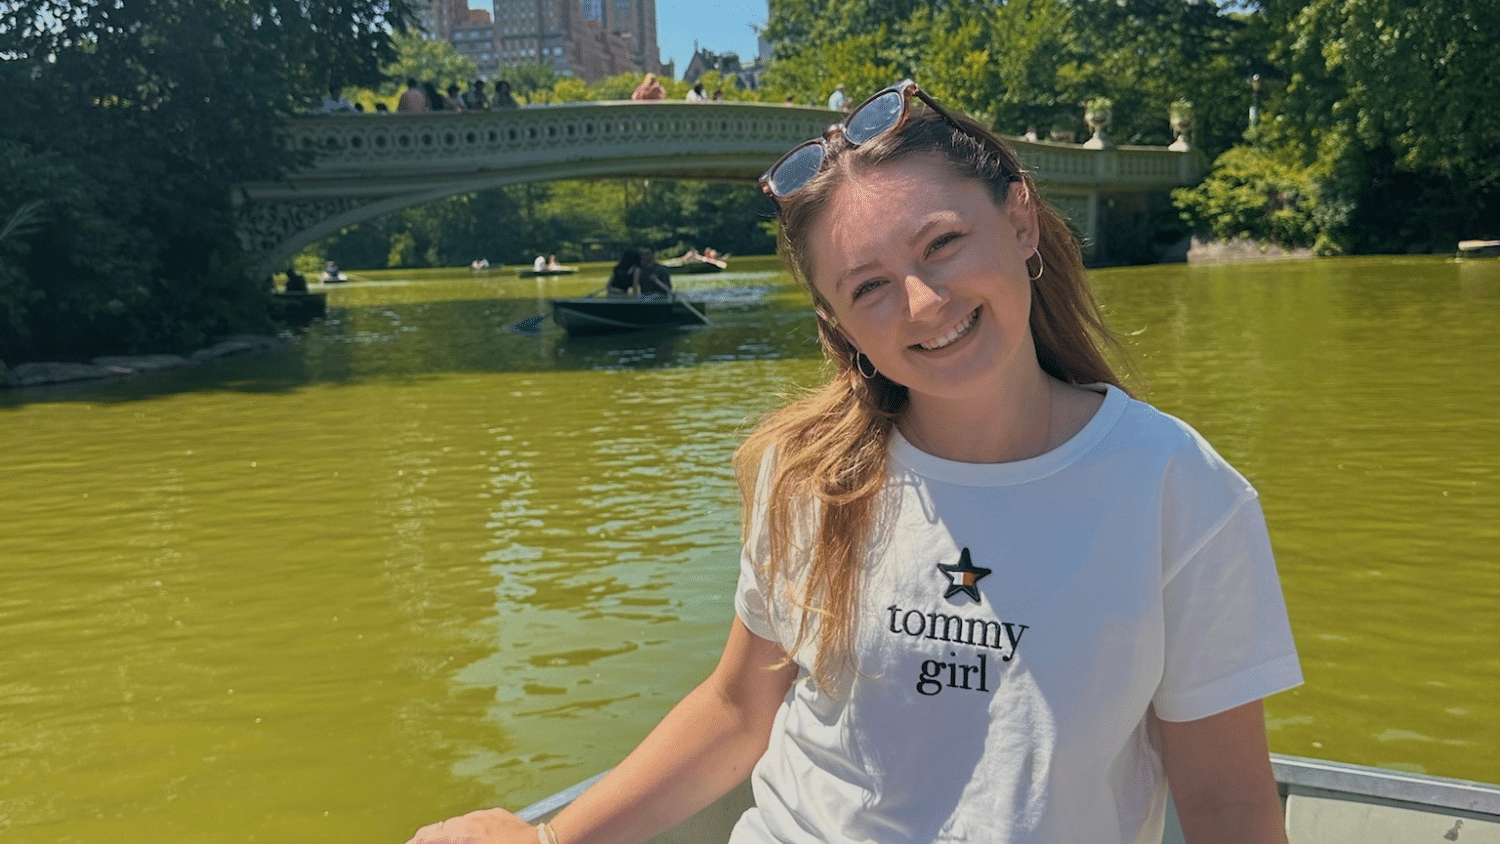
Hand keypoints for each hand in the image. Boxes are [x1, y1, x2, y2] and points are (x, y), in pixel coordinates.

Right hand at [404, 807, 537, 843]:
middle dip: (426, 838)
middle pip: (440, 828)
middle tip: (416, 843)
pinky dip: (464, 828)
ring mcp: (486, 815)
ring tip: (438, 841)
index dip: (416, 842)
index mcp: (464, 834)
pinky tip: (466, 835)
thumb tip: (437, 840)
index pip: (430, 837)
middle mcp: (473, 821)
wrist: (545, 843)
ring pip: (457, 822)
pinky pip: (476, 820)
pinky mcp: (499, 815)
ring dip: (445, 833)